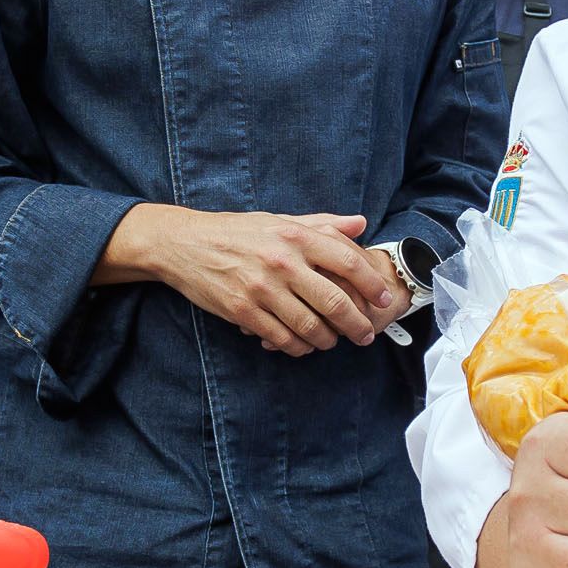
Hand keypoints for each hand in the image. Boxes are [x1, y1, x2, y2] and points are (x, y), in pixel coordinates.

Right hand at [105, 206, 399, 354]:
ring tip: (333, 341)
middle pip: (334, 301)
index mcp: (295, 236)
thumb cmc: (237, 232)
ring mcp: (261, 289)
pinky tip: (303, 346)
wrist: (184, 244)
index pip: (347, 261)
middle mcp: (281, 262)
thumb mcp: (279, 220)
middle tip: (367, 335)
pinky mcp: (243, 311)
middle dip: (357, 324)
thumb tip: (361, 223)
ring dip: (327, 340)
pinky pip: (281, 338)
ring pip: (309, 326)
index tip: (383, 299)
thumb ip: (322, 223)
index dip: (371, 284)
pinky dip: (298, 347)